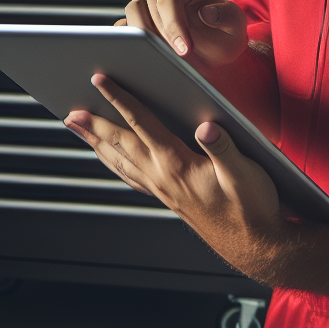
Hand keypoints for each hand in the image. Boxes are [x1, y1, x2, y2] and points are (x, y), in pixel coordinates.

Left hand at [65, 73, 288, 282]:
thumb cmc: (254, 209)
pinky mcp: (169, 199)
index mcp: (178, 166)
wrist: (259, 247)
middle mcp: (163, 178)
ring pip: (120, 162)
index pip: (142, 124)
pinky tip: (112, 158)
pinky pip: (131, 176)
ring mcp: (163, 190)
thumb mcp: (247, 174)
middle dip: (94, 124)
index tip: (100, 80)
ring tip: (79, 129)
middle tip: (69, 111)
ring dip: (97, 143)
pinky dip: (115, 162)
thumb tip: (206, 126)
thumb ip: (225, 148)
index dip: (120, 99)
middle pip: (120, 144)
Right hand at [116, 0, 248, 69]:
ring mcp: (149, 8)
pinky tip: (146, 60)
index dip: (174, 23)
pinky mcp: (139, 26)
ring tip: (162, 58)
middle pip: (144, 1)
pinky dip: (129, 43)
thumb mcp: (236, 27)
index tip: (185, 49)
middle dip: (158, 32)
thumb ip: (227, 17)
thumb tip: (207, 13)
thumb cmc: (226, 37)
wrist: (216, 56)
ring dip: (143, 37)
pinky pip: (124, 29)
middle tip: (174, 56)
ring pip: (131, 12)